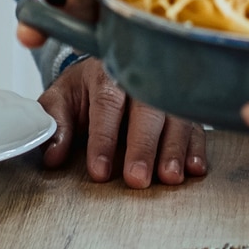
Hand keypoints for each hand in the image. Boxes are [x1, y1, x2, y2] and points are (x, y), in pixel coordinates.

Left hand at [39, 57, 207, 187]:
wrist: (111, 68)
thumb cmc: (85, 89)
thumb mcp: (61, 98)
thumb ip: (55, 124)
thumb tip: (52, 156)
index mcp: (106, 72)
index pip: (107, 104)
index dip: (104, 139)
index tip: (100, 171)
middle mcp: (142, 78)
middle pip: (147, 110)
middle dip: (143, 147)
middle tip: (137, 179)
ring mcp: (168, 90)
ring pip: (176, 117)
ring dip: (174, 149)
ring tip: (169, 178)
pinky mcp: (185, 106)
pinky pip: (195, 125)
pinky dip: (197, 147)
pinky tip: (195, 169)